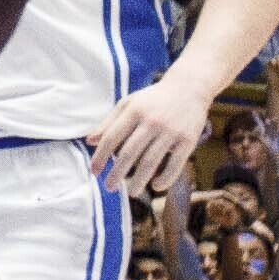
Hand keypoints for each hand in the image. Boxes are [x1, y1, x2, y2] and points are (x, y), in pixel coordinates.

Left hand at [91, 72, 215, 201]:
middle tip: (109, 188)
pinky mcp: (188, 140)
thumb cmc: (153, 99)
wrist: (189, 87)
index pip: (111, 138)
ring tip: (132, 192)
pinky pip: (175, 165)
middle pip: (129, 153)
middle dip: (117, 173)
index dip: (100, 157)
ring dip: (139, 181)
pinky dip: (165, 178)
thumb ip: (109, 122)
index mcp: (133, 111)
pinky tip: (156, 186)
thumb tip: (89, 141)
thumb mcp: (129, 103)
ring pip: (150, 162)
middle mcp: (151, 121)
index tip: (94, 172)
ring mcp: (170, 131)